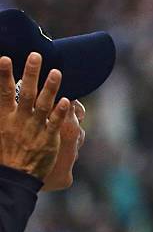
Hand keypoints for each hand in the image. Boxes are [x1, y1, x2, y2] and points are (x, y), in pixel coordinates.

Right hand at [0, 53, 70, 179]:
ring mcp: (34, 129)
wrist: (14, 176)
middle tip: (36, 55)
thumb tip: (1, 95)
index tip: (4, 58)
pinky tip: (67, 101)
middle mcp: (19, 120)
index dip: (3, 76)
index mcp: (4, 117)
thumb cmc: (4, 152)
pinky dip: (61, 112)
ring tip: (56, 72)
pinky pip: (55, 124)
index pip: (2, 92)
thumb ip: (2, 109)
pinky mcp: (48, 140)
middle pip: (25, 93)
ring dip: (50, 88)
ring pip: (43, 105)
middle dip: (30, 74)